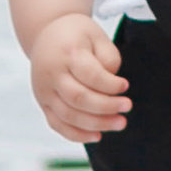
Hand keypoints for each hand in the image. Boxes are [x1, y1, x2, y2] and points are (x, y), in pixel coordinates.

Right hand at [28, 12, 126, 142]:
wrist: (46, 35)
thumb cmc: (77, 35)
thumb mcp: (97, 36)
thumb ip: (108, 59)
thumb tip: (113, 88)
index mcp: (67, 54)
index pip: (90, 75)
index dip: (110, 84)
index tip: (125, 86)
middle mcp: (51, 74)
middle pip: (79, 98)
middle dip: (106, 107)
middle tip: (127, 108)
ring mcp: (44, 91)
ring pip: (68, 116)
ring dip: (96, 124)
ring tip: (119, 123)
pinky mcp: (43, 103)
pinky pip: (57, 125)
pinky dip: (76, 134)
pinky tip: (97, 135)